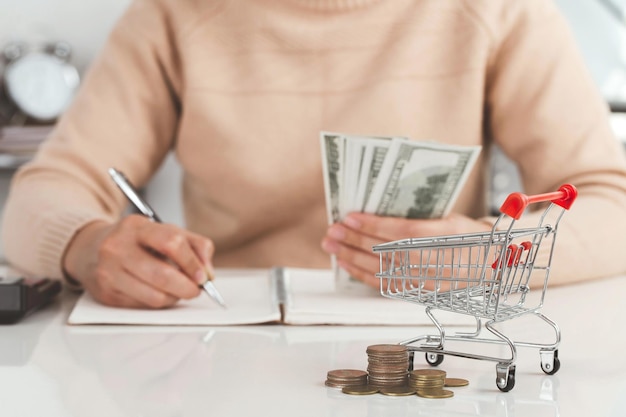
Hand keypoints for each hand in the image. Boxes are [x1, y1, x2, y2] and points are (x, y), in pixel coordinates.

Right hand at [62, 215, 214, 307]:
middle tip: (195, 290)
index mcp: (136, 227)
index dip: (193, 263)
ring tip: (177, 291)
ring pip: (154, 296)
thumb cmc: (136, 241)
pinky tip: (158, 292)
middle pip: (163, 275)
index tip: (204, 276)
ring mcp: (109, 272)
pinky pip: (142, 306)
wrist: (91, 249)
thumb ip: (195, 245)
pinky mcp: (106, 294)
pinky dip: (158, 303)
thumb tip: (208, 272)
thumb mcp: (165, 231)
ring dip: (174, 298)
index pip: (172, 243)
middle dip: (187, 287)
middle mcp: (117, 248)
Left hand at [321, 212, 491, 287]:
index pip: (402, 232)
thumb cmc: (470, 236)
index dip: (373, 225)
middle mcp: (436, 261)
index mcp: (446, 236)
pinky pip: (385, 285)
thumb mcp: (449, 219)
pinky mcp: (420, 292)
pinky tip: (346, 263)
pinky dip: (362, 274)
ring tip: (331, 245)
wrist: (494, 266)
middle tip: (332, 230)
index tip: (350, 217)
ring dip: (352, 257)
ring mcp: (427, 280)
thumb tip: (380, 210)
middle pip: (386, 252)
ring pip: (382, 270)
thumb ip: (419, 217)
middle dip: (354, 240)